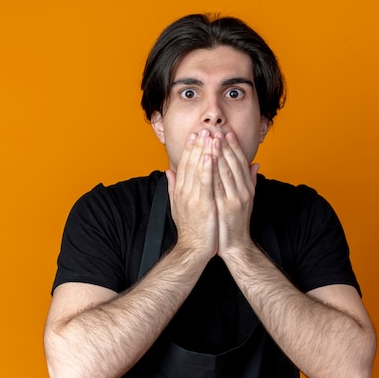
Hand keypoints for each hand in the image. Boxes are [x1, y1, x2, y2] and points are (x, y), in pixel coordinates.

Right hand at [166, 129, 217, 260]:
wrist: (193, 249)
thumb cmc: (191, 228)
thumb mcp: (178, 205)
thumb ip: (173, 187)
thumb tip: (167, 171)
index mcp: (180, 190)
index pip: (184, 164)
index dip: (190, 148)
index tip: (195, 134)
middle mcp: (184, 191)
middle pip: (191, 163)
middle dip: (198, 144)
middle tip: (204, 128)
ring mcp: (192, 197)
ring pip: (198, 169)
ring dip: (204, 151)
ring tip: (209, 136)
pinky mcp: (202, 204)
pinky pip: (206, 183)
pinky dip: (208, 168)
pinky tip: (211, 156)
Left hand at [212, 131, 258, 256]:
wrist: (235, 245)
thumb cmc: (236, 223)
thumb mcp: (247, 200)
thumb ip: (250, 181)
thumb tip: (255, 164)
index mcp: (247, 188)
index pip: (241, 162)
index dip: (234, 147)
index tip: (226, 133)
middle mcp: (243, 191)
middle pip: (233, 163)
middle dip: (224, 145)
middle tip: (216, 129)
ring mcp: (235, 199)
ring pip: (225, 170)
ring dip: (218, 153)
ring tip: (211, 138)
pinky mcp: (226, 207)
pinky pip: (217, 185)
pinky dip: (212, 170)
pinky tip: (206, 159)